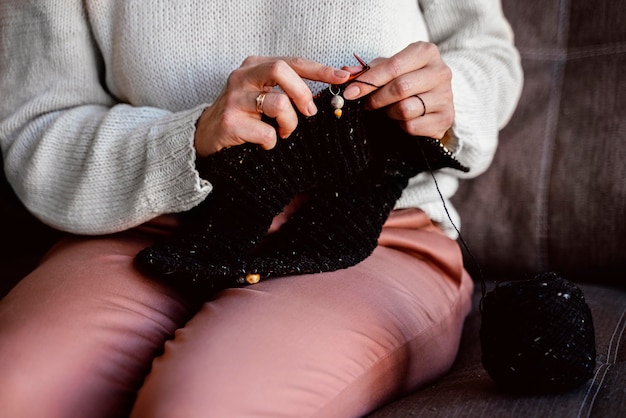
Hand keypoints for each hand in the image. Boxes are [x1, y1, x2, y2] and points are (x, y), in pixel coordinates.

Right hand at [194, 57, 350, 156]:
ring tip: (282, 133)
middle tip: (309, 112)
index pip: (292, 61)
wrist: (205, 137)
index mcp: (254, 66)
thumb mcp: (263, 96)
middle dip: (303, 93)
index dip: (320, 69)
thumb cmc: (242, 117)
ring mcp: (234, 99)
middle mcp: (242, 77)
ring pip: (278, 104)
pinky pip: (266, 132)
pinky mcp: (230, 122)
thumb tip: (325, 96)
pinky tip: (264, 144)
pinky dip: (272, 142)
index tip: (342, 76)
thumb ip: (287, 91)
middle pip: (282, 70)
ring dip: (289, 124)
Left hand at [342, 42, 453, 139]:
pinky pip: (412, 126)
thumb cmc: (407, 78)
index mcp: (426, 52)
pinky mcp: (446, 119)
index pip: (393, 67)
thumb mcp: (389, 68)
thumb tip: (346, 73)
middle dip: (376, 99)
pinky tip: (403, 118)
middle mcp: (441, 72)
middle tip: (366, 104)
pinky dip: (401, 125)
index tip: (350, 92)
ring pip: (405, 109)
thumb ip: (367, 70)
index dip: (368, 81)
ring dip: (389, 112)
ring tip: (389, 109)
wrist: (434, 97)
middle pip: (400, 88)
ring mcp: (446, 97)